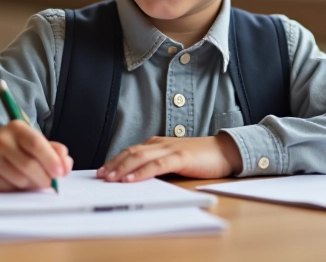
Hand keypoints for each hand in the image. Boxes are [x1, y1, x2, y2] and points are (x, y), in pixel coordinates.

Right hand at [0, 121, 73, 190]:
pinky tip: (18, 182)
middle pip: (28, 164)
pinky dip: (18, 189)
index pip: (36, 144)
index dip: (50, 160)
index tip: (60, 173)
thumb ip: (56, 151)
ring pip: (20, 179)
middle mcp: (1, 139)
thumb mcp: (37, 143)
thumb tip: (66, 165)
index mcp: (17, 128)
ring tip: (34, 180)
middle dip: (44, 178)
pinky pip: (8, 188)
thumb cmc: (19, 148)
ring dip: (32, 185)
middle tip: (51, 183)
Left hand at [97, 133, 243, 182]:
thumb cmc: (201, 159)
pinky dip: (142, 172)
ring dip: (122, 168)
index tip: (102, 171)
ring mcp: (170, 149)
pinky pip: (157, 165)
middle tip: (100, 176)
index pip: (131, 151)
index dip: (115, 161)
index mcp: (158, 144)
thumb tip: (137, 179)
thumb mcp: (174, 161)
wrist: (225, 151)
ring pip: (140, 157)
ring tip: (110, 178)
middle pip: (131, 152)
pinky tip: (131, 180)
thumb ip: (158, 166)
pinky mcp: (181, 157)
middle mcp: (160, 144)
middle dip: (113, 165)